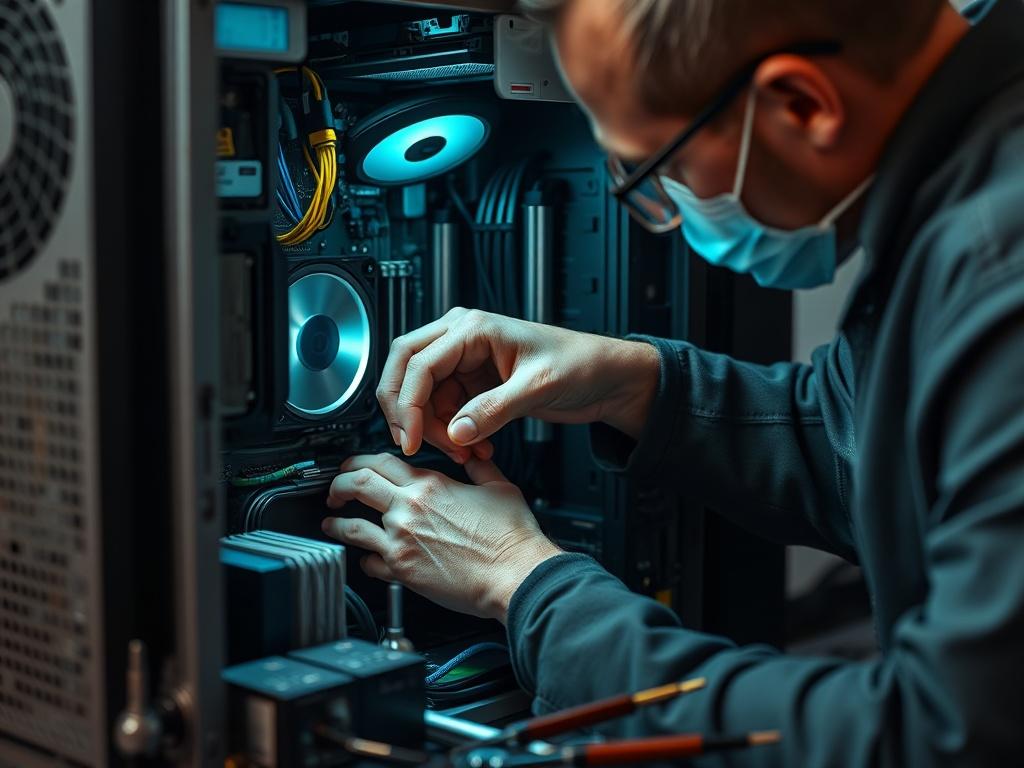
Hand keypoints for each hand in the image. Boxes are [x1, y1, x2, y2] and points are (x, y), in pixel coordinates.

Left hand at [322, 453, 561, 621]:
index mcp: (430, 485)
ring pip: (351, 525)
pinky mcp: (402, 571)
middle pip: (355, 484)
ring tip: (333, 524)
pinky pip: (368, 563)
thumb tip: (473, 457)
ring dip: (337, 523)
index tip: (352, 466)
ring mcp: (401, 541)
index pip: (379, 461)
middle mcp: (409, 509)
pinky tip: (367, 560)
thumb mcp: (499, 487)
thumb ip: (479, 469)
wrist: (515, 573)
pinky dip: (364, 560)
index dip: (358, 460)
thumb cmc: (512, 537)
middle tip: (333, 491)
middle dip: (336, 485)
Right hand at [378, 307, 659, 461]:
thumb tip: (456, 431)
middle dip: (405, 411)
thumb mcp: (538, 387)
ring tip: (462, 453)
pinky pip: (444, 408)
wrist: (607, 377)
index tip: (410, 438)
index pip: (419, 363)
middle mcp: (462, 339)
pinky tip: (474, 448)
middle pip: (405, 369)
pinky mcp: (473, 382)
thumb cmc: (582, 364)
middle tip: (413, 444)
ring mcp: (466, 361)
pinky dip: (451, 432)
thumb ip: (494, 410)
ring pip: (423, 395)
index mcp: (474, 328)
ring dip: (433, 428)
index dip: (408, 404)